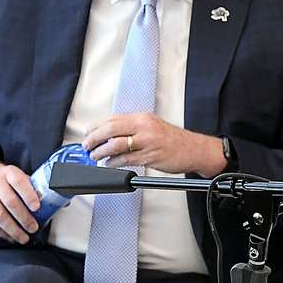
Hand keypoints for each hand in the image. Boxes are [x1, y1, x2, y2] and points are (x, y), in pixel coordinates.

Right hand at [0, 159, 39, 243]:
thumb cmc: (3, 178)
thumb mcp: (17, 175)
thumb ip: (33, 187)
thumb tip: (60, 200)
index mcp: (9, 173)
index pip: (19, 182)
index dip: (29, 195)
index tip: (37, 208)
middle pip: (10, 202)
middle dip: (24, 218)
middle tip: (33, 228)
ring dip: (13, 230)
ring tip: (24, 237)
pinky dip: (1, 232)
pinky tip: (10, 237)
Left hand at [83, 113, 224, 175]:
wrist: (195, 150)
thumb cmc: (175, 141)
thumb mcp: (153, 126)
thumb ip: (133, 129)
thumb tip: (111, 134)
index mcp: (143, 118)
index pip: (113, 119)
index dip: (96, 126)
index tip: (88, 133)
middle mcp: (144, 127)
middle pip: (110, 130)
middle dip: (94, 138)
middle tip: (87, 145)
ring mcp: (147, 142)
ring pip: (115, 145)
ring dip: (101, 151)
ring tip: (95, 156)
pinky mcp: (150, 156)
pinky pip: (125, 159)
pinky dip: (113, 162)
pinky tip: (109, 164)